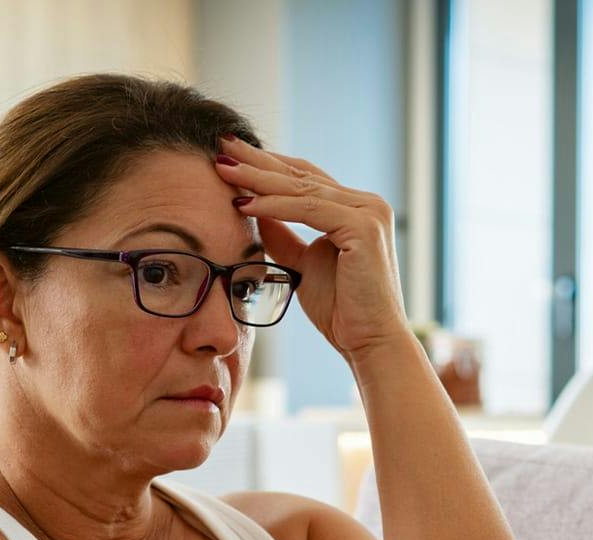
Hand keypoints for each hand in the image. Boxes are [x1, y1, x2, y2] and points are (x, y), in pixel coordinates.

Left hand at [214, 134, 410, 359]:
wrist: (370, 342)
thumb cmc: (342, 311)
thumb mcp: (302, 265)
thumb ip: (283, 236)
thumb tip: (253, 210)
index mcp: (356, 209)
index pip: (305, 178)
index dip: (268, 166)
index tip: (231, 157)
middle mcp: (366, 203)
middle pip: (302, 175)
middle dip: (258, 160)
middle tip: (222, 144)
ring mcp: (368, 212)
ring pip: (303, 188)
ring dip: (259, 178)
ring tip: (224, 170)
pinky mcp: (364, 227)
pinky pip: (310, 209)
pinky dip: (274, 205)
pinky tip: (245, 203)